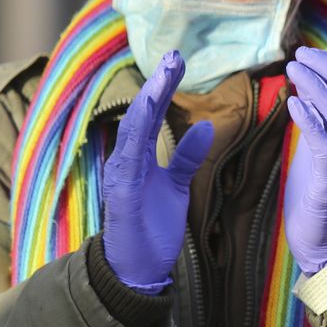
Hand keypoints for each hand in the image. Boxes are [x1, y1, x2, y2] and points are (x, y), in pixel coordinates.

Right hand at [101, 50, 213, 291]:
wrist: (137, 270)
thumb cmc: (152, 228)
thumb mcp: (176, 187)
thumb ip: (186, 158)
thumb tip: (204, 126)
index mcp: (138, 158)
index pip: (151, 115)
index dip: (163, 87)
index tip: (178, 61)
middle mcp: (125, 162)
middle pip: (141, 115)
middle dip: (156, 85)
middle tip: (173, 56)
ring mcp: (121, 178)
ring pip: (133, 133)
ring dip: (148, 104)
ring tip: (162, 78)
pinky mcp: (123, 197)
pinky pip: (130, 163)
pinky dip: (137, 140)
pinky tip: (146, 118)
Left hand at [283, 47, 326, 273]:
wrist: (318, 237)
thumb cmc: (312, 190)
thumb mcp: (315, 144)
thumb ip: (318, 115)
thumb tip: (309, 82)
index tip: (309, 53)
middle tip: (299, 55)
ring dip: (316, 86)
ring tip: (292, 70)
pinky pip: (324, 144)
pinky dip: (310, 119)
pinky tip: (293, 103)